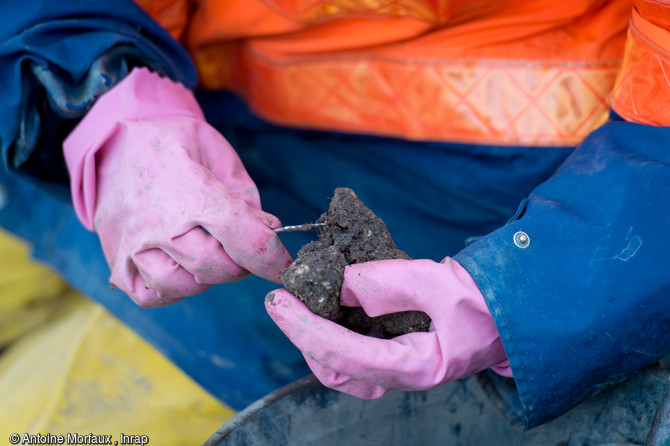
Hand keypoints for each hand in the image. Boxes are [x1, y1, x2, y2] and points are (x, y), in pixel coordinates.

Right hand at [64, 68, 291, 306]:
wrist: (115, 140)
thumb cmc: (175, 144)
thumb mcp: (220, 156)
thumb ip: (246, 198)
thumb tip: (269, 232)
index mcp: (193, 192)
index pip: (246, 240)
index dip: (272, 259)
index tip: (283, 265)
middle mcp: (159, 223)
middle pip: (216, 267)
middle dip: (240, 265)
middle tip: (241, 250)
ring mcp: (133, 244)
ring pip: (183, 285)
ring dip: (206, 277)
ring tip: (207, 252)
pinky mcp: (116, 258)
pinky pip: (151, 295)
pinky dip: (173, 289)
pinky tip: (181, 267)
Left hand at [266, 258, 510, 397]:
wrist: (512, 310)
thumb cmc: (487, 299)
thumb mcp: (439, 281)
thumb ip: (387, 282)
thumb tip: (337, 285)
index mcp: (418, 365)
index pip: (347, 355)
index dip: (306, 329)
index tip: (278, 302)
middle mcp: (404, 375)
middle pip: (337, 371)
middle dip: (304, 338)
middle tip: (283, 301)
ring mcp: (399, 368)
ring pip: (343, 368)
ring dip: (315, 338)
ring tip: (300, 303)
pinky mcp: (397, 354)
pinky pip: (354, 354)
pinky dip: (333, 334)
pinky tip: (327, 309)